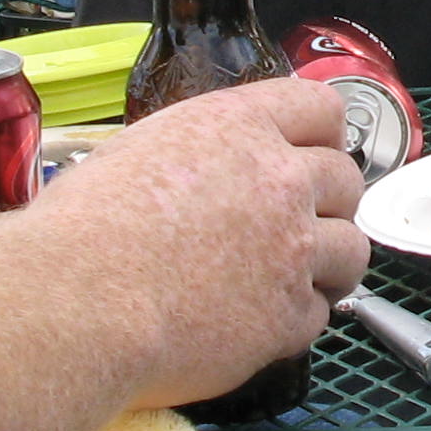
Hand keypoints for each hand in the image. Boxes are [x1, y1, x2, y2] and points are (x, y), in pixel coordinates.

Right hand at [32, 79, 362, 406]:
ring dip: (330, 263)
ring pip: (352, 249)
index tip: (316, 153)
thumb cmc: (84, 229)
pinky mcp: (288, 316)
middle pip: (346, 180)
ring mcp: (293, 249)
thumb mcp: (136, 154)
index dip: (323, 133)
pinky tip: (262, 323)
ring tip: (301, 277)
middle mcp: (279, 180)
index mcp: (239, 127)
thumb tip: (202, 174)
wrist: (79, 302)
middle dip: (331, 202)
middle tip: (302, 224)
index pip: (321, 108)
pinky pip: (320, 314)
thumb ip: (195, 154)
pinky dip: (297, 320)